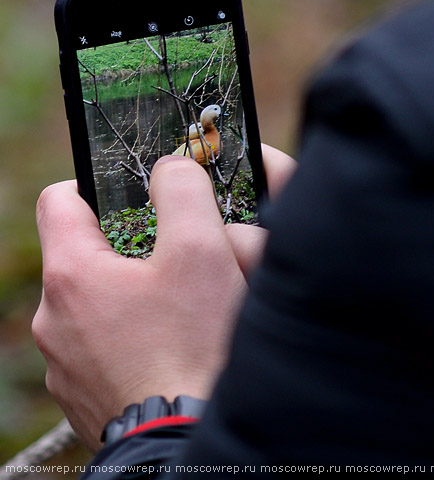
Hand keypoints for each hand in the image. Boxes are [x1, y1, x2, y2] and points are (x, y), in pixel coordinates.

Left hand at [32, 146, 294, 451]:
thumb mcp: (200, 250)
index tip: (134, 195)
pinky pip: (105, 347)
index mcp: (72, 273)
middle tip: (183, 259)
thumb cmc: (193, 347)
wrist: (191, 444)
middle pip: (88, 254)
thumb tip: (170, 169)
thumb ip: (182, 190)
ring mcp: (66, 364)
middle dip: (137, 247)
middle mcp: (54, 319)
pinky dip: (135, 338)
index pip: (59, 197)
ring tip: (187, 310)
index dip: (96, 184)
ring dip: (138, 296)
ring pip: (100, 303)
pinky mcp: (84, 397)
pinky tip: (175, 350)